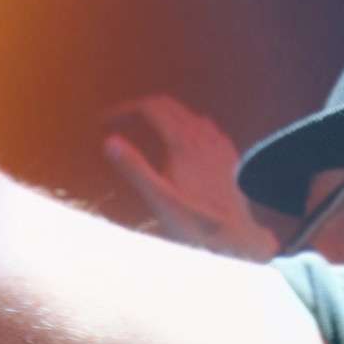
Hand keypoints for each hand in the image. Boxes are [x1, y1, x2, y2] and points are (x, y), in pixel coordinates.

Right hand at [101, 95, 280, 257]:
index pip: (151, 108)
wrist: (236, 237)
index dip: (126, 110)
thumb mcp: (159, 199)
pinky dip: (187, 126)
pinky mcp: (228, 155)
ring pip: (188, 115)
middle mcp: (202, 136)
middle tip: (122, 121)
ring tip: (147, 129)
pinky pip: (206, 128)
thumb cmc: (195, 223)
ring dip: (165, 116)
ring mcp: (218, 144)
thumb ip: (134, 168)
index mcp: (182, 141)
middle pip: (170, 106)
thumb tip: (109, 141)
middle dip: (143, 109)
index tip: (107, 122)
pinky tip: (184, 142)